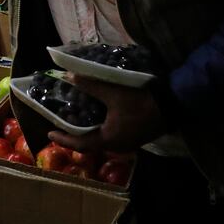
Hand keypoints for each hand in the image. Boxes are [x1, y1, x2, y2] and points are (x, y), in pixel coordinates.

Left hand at [47, 74, 163, 152]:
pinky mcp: (135, 136)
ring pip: (102, 139)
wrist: (173, 105)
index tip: (49, 134)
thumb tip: (71, 77)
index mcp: (109, 140)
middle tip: (61, 125)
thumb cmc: (141, 103)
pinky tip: (98, 116)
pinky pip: (112, 135)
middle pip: (90, 144)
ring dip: (89, 131)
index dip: (63, 140)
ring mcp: (128, 142)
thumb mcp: (114, 93)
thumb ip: (92, 86)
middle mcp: (117, 145)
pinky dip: (101, 128)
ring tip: (77, 119)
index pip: (80, 144)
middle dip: (75, 135)